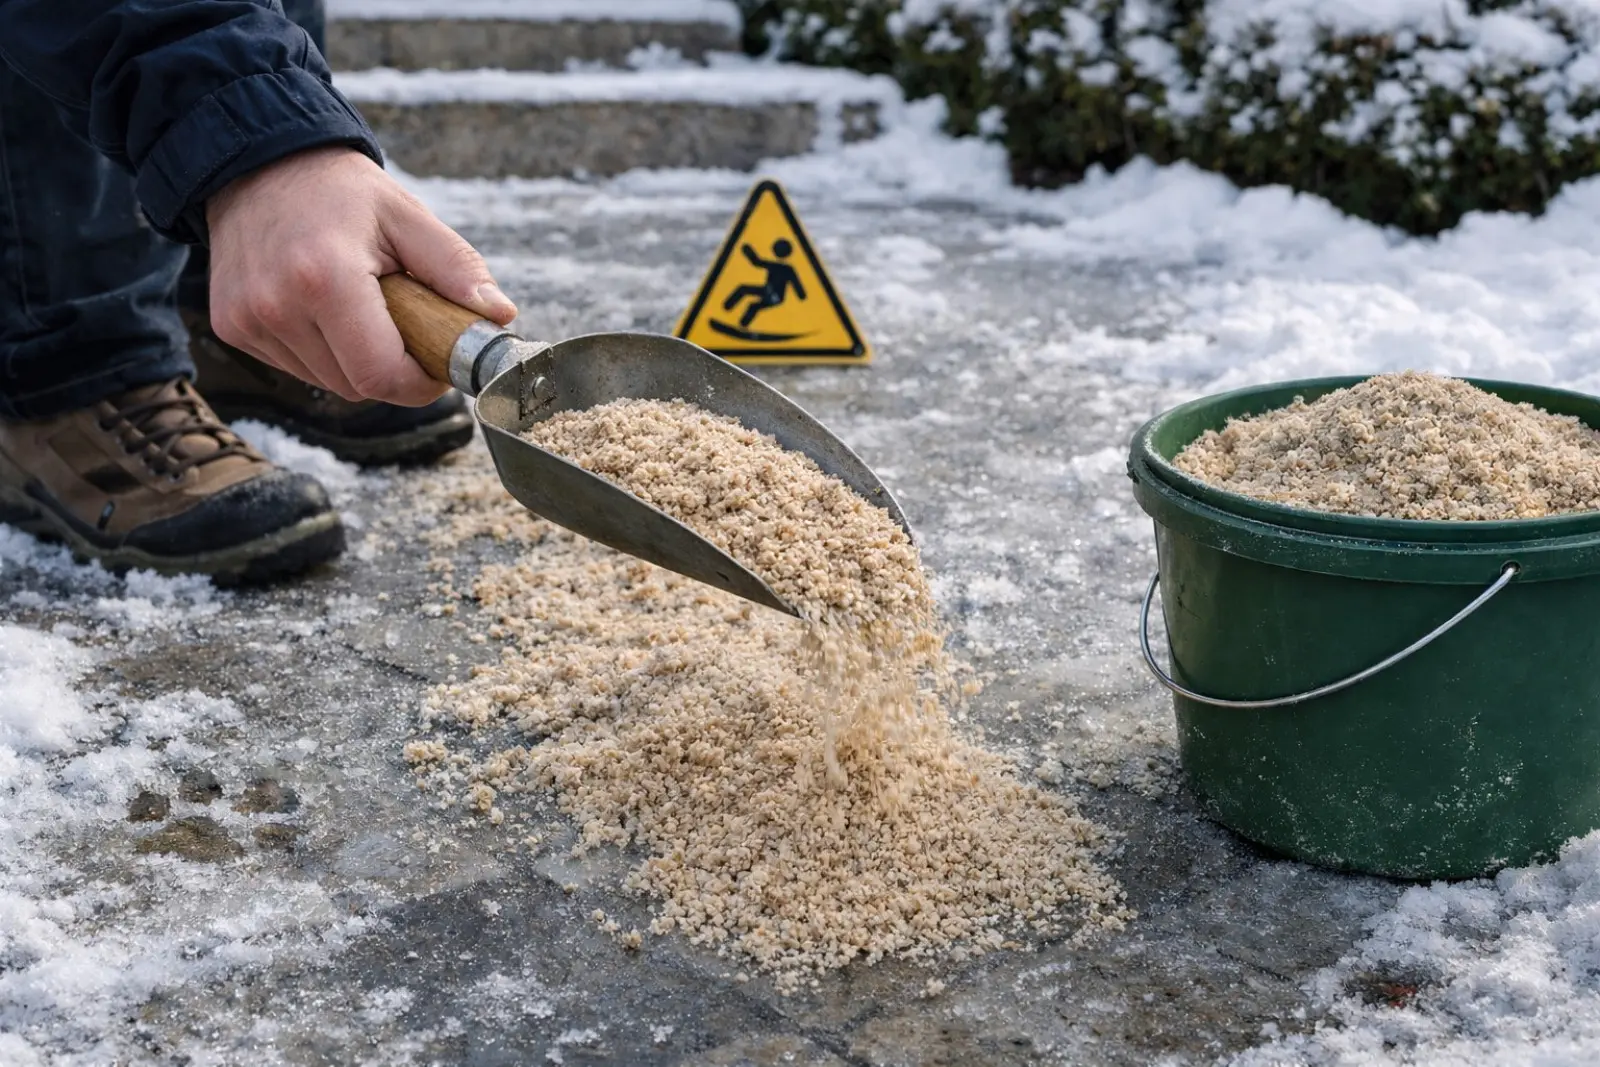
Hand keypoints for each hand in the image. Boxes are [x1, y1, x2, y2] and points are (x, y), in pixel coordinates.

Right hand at [205, 146, 516, 405]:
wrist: (257, 162)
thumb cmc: (340, 191)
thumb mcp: (406, 216)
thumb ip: (455, 267)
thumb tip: (499, 315)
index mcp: (325, 278)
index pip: (381, 375)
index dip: (420, 382)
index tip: (438, 363)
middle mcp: (276, 305)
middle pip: (357, 386)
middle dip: (393, 368)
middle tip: (405, 323)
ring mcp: (246, 320)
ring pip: (328, 382)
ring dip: (356, 360)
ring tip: (360, 305)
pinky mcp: (230, 326)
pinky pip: (298, 367)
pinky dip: (323, 351)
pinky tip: (323, 308)